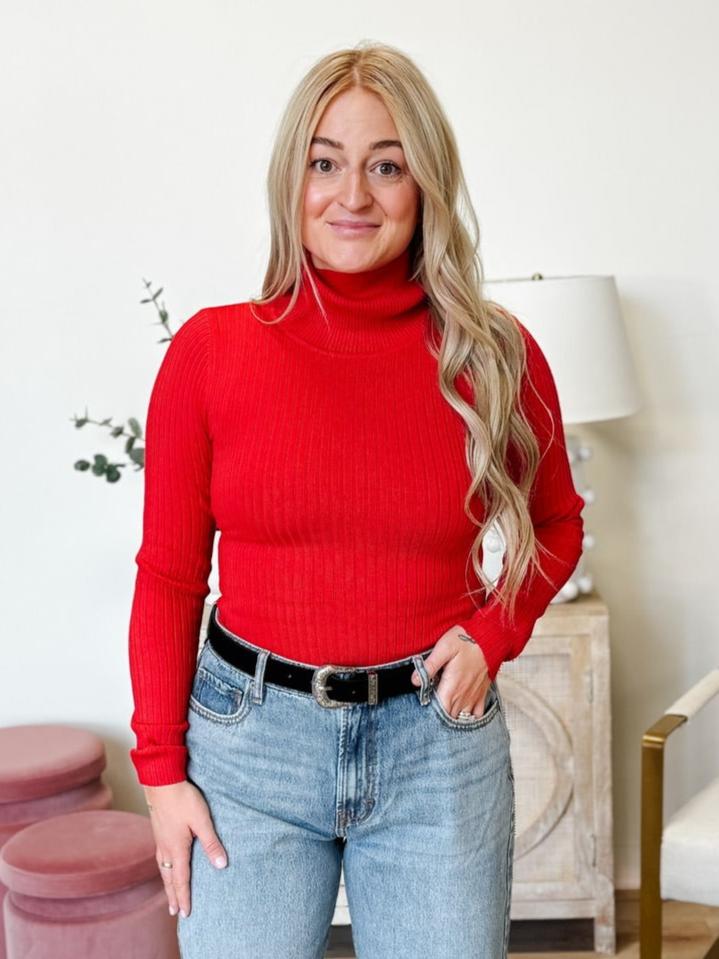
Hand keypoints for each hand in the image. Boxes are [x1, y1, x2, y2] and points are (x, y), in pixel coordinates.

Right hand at [144, 779, 227, 918]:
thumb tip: (221, 866)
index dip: (184, 897)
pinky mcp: (158, 830)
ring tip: (168, 894)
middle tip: (174, 913)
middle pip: (169, 878)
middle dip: (173, 896)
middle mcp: (166, 848)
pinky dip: (163, 869)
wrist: (161, 781)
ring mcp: (160, 839)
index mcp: (177, 849)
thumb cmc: (183, 799)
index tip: (185, 913)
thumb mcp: (202, 821)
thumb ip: (211, 843)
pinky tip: (165, 865)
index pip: (181, 880)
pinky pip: (160, 857)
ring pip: (163, 868)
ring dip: (167, 884)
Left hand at [410, 625, 490, 718]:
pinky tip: (461, 711)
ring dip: (453, 717)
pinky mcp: (481, 693)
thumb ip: (429, 666)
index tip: (422, 709)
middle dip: (439, 716)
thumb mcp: (444, 648)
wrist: (491, 637)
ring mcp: (474, 696)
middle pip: (449, 717)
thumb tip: (415, 681)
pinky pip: (477, 714)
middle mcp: (464, 695)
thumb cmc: (466, 640)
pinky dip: (469, 716)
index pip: (439, 711)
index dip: (429, 714)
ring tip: (443, 711)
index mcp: (452, 686)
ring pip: (462, 717)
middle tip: (429, 709)